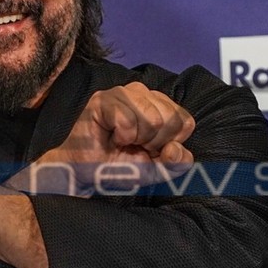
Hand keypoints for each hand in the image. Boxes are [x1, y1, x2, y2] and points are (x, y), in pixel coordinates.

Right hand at [13, 82, 195, 194]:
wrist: (83, 174)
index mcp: (158, 105)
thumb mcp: (155, 170)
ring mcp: (122, 93)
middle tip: (132, 146)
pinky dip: (121, 138)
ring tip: (121, 141)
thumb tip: (176, 149)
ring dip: (136, 140)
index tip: (148, 150)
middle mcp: (142, 93)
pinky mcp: (102, 99)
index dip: (169, 144)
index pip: (184, 121)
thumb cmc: (117, 167)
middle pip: (170, 119)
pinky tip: (110, 137)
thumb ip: (175, 163)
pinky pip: (129, 122)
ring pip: (152, 119)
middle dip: (153, 143)